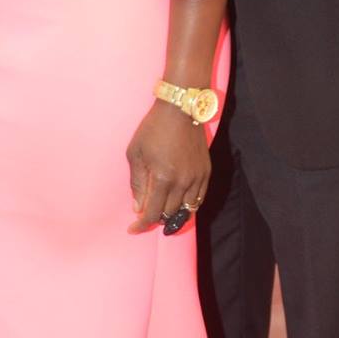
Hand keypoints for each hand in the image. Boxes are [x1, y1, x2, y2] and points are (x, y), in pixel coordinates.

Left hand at [126, 101, 209, 232]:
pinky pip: (199, 198)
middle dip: (155, 219)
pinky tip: (179, 205)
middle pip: (170, 213)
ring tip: (162, 214)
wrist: (180, 109)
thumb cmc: (153, 128)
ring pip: (187, 210)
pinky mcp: (206, 171)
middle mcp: (183, 181)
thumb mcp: (135, 153)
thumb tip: (138, 207)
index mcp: (163, 178)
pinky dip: (188, 206)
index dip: (141, 225)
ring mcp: (197, 177)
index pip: (152, 212)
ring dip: (173, 215)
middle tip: (145, 217)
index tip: (132, 229)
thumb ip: (137, 183)